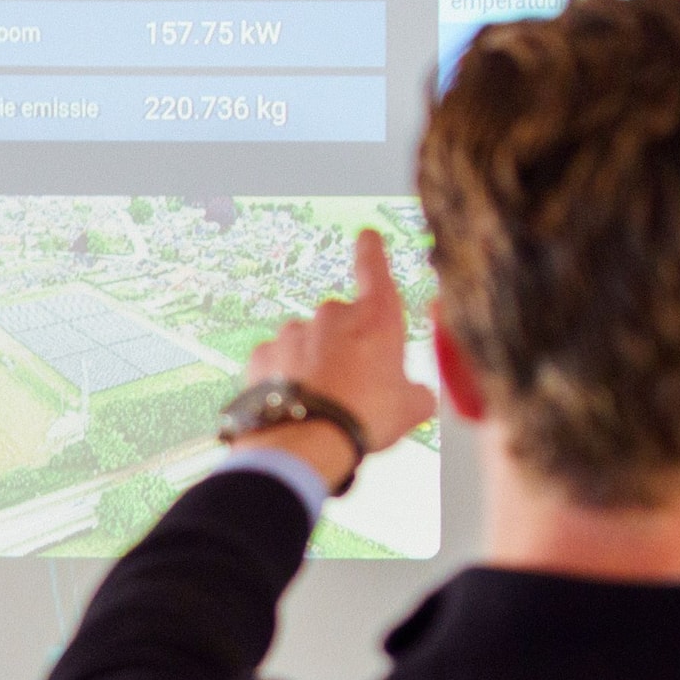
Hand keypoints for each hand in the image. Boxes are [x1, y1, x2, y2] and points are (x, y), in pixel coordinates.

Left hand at [245, 227, 438, 470]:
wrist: (306, 443)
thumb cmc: (365, 420)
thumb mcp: (411, 410)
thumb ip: (416, 392)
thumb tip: (417, 394)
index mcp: (376, 318)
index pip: (374, 268)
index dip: (372, 251)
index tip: (367, 236)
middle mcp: (332, 315)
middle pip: (344, 322)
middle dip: (349, 348)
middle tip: (357, 389)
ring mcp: (293, 332)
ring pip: (309, 343)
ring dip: (316, 365)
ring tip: (325, 406)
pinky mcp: (262, 355)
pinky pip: (278, 362)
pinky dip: (286, 378)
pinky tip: (295, 405)